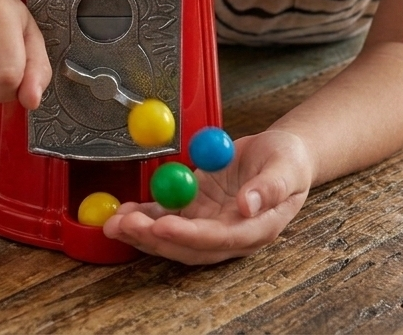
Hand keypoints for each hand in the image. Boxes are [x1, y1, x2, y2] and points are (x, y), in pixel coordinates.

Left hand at [102, 129, 314, 263]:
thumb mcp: (287, 168)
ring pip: (172, 237)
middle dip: (154, 238)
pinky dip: (144, 216)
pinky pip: (167, 218)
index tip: (162, 225)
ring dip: (142, 233)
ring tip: (114, 222)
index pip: (219, 239)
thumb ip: (270, 187)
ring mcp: (210, 224)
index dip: (189, 235)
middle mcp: (229, 234)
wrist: (281, 156)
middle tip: (126, 225)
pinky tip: (123, 211)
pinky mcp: (196, 210)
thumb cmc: (288, 162)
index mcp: (256, 228)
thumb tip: (248, 205)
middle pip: (189, 245)